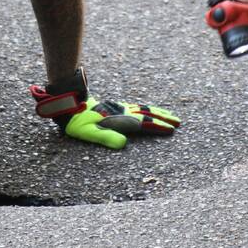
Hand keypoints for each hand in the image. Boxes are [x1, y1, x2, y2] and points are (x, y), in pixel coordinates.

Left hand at [30, 69, 180, 148]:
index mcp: (119, 119)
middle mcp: (122, 112)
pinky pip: (137, 107)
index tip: (171, 129)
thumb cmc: (77, 121)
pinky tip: (149, 111)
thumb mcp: (88, 133)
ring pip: (143, 109)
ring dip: (158, 112)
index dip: (158, 127)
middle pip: (147, 114)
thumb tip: (123, 144)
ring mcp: (120, 108)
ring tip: (169, 115)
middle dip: (163, 118)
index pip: (143, 123)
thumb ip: (106, 137)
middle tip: (178, 122)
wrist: (69, 103)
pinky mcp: (116, 107)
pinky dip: (147, 109)